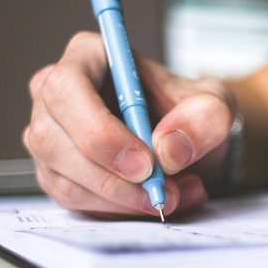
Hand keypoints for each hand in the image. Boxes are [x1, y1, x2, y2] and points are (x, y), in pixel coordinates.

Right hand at [23, 32, 236, 217]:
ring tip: (174, 195)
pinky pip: (76, 202)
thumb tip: (167, 150)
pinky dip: (120, 210)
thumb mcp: (216, 105)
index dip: (100, 131)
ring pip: (65, 180)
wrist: (189, 143)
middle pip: (53, 140)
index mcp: (89, 57)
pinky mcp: (58, 174)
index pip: (67, 89)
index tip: (145, 163)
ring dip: (123, 200)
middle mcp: (58, 95)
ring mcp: (52, 137)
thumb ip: (203, 118)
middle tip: (161, 192)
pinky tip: (155, 200)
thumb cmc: (192, 113)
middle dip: (112, 178)